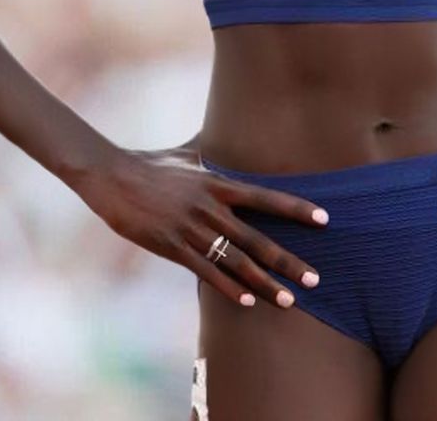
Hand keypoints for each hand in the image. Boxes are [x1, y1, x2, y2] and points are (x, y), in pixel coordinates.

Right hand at [74, 143, 328, 308]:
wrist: (112, 176)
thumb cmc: (151, 164)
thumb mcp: (187, 154)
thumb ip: (211, 151)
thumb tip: (225, 134)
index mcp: (218, 183)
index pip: (266, 197)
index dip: (296, 209)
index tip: (324, 219)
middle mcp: (211, 207)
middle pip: (258, 238)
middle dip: (288, 261)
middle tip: (315, 279)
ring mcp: (191, 228)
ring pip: (236, 261)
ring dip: (265, 283)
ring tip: (289, 301)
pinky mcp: (171, 246)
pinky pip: (205, 271)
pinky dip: (228, 287)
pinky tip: (248, 302)